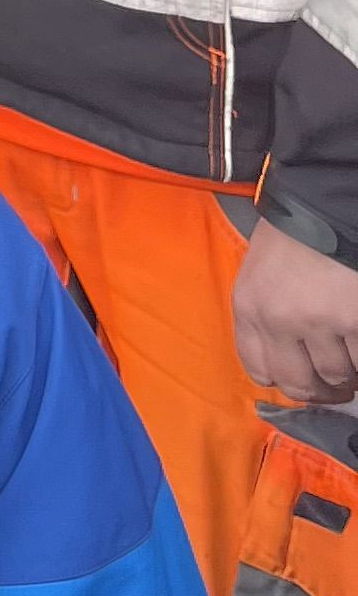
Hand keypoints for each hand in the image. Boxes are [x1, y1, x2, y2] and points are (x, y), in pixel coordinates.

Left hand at [232, 217, 357, 401]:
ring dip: (350, 369)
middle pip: (300, 384)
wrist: (323, 205)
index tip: (302, 378)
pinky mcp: (353, 320)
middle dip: (322, 390)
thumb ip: (266, 318)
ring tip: (351, 347)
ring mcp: (318, 321)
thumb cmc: (292, 236)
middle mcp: (277, 319)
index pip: (259, 370)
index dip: (284, 380)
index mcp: (248, 306)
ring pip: (338, 374)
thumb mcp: (260, 273)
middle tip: (338, 385)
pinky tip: (357, 330)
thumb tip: (289, 364)